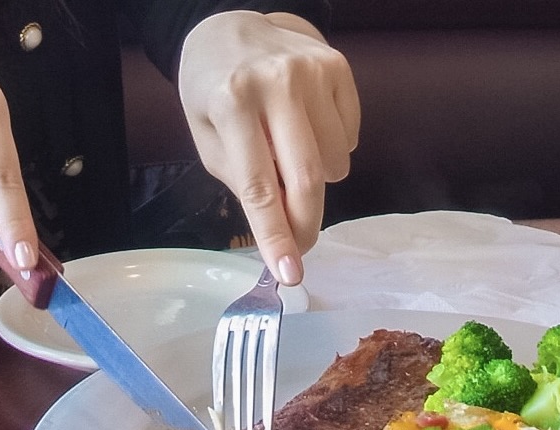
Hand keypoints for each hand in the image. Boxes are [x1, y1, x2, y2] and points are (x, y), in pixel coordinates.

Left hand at [178, 12, 359, 284]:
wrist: (231, 28)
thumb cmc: (213, 92)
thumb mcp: (208, 138)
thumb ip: (242, 181)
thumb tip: (282, 232)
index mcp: (231, 102)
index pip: (258, 185)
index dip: (275, 234)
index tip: (289, 271)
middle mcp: (275, 83)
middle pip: (306, 177)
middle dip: (306, 224)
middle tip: (300, 246)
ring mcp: (312, 71)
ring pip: (335, 162)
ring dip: (316, 180)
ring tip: (289, 156)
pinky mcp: (338, 67)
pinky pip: (350, 137)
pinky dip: (332, 149)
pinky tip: (306, 128)